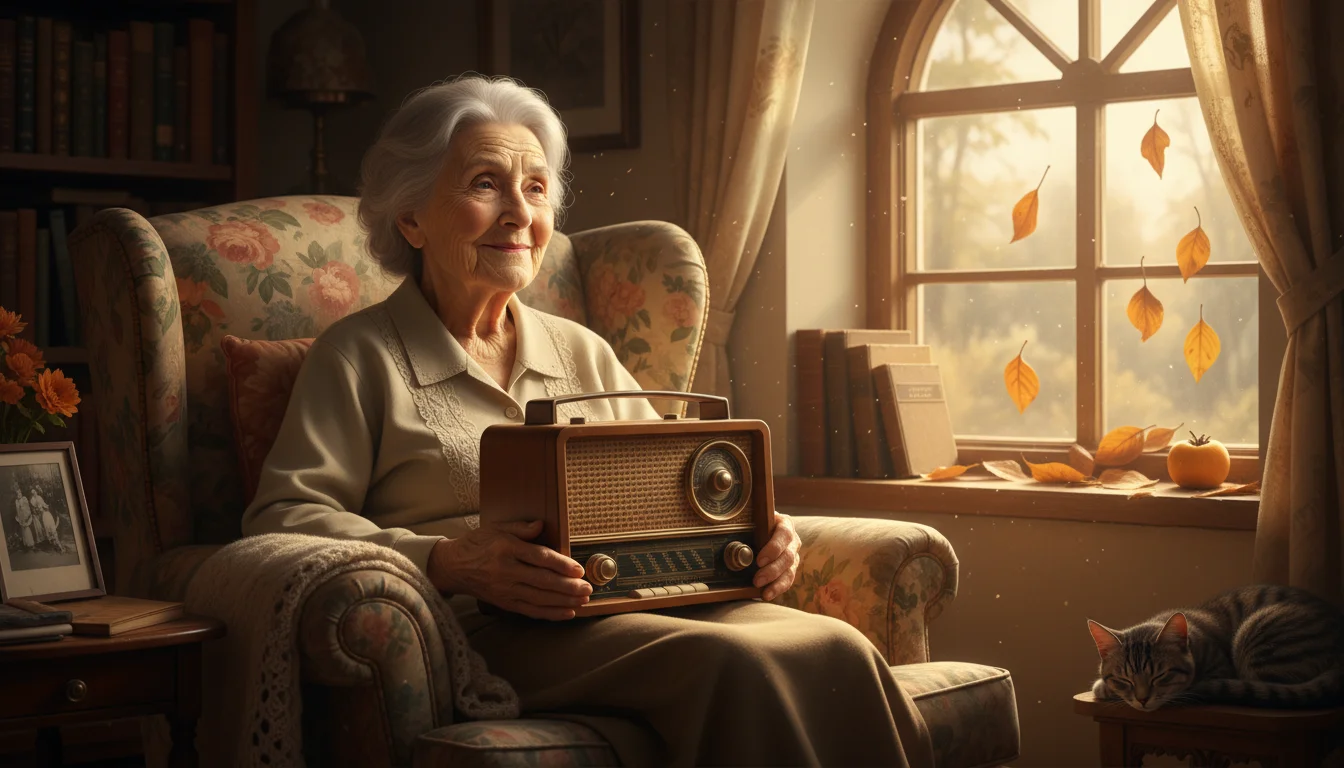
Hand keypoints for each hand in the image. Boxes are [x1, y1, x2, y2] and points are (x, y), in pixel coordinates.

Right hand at [428, 520, 591, 620]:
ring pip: (540, 599)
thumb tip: (541, 525)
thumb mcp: (496, 528)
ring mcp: (505, 590)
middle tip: (588, 588)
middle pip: (543, 581)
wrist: (453, 567)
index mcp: (506, 549)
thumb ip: (520, 527)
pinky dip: (551, 613)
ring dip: (564, 601)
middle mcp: (506, 571)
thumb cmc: (478, 544)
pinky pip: (531, 610)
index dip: (561, 564)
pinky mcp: (505, 603)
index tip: (579, 568)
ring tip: (584, 600)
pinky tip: (568, 612)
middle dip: (568, 586)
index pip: (539, 558)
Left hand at [752, 511, 800, 601]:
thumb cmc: (756, 525)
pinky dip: (777, 589)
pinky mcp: (790, 568)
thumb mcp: (753, 521)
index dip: (774, 548)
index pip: (784, 534)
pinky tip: (767, 595)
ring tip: (764, 592)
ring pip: (790, 571)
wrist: (762, 530)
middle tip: (757, 580)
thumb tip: (729, 537)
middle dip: (772, 570)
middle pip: (788, 556)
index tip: (759, 561)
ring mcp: (793, 555)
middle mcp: (792, 540)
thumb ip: (747, 526)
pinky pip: (788, 580)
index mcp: (785, 524)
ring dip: (776, 583)